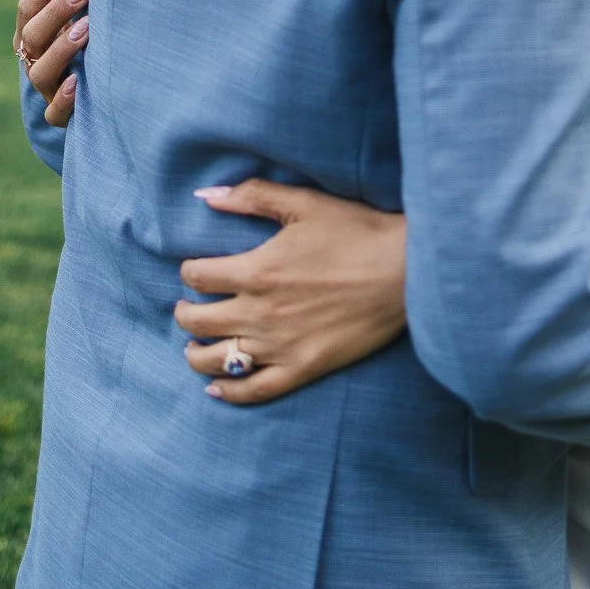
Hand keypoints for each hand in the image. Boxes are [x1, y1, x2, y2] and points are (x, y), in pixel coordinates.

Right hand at [13, 0, 87, 126]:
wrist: (105, 93)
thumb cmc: (89, 40)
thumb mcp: (79, 12)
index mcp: (32, 33)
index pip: (27, 7)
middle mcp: (34, 60)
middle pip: (32, 35)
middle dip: (57, 10)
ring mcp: (46, 90)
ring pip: (40, 73)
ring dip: (62, 49)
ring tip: (87, 28)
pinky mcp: (61, 117)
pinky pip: (54, 114)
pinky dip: (64, 100)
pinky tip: (79, 81)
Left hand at [175, 179, 407, 405]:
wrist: (404, 271)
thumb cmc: (356, 232)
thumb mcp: (303, 203)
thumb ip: (252, 196)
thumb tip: (206, 196)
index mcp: (257, 270)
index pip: (197, 276)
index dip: (188, 271)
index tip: (195, 270)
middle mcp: (260, 312)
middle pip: (197, 322)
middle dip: (184, 313)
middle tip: (188, 308)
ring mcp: (280, 346)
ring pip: (217, 360)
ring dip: (195, 354)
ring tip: (194, 347)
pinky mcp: (303, 368)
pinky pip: (254, 390)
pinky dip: (229, 392)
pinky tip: (216, 387)